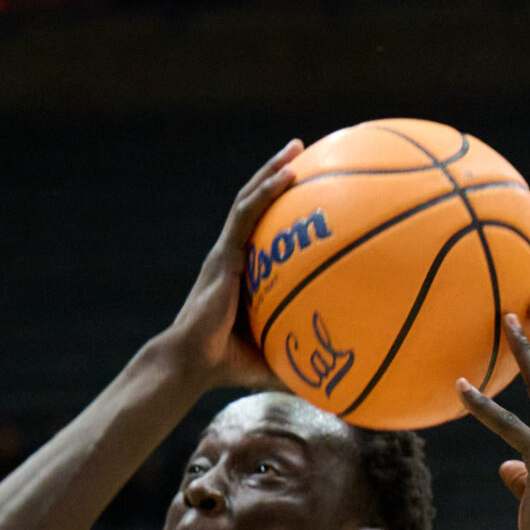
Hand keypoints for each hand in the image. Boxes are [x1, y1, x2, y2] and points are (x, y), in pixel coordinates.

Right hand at [154, 143, 300, 389]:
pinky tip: (289, 174)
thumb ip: (301, 360)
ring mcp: (226, 252)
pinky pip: (246, 214)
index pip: (261, 229)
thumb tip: (339, 383)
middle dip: (277, 174)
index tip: (306, 187)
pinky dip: (267, 191)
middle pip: (256, 203)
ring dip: (272, 170)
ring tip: (297, 147)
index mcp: (240, 272)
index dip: (279, 205)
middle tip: (303, 151)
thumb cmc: (227, 366)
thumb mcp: (273, 358)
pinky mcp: (223, 254)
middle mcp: (232, 255)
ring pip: (249, 199)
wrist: (191, 363)